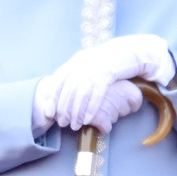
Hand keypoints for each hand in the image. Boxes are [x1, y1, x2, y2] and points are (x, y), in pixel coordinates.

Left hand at [39, 34, 173, 131]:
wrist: (127, 50)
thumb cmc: (106, 61)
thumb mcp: (87, 62)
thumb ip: (74, 73)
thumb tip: (60, 92)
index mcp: (75, 61)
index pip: (57, 81)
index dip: (52, 98)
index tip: (49, 112)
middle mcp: (82, 64)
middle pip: (68, 91)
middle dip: (64, 109)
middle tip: (62, 123)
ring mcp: (95, 69)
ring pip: (81, 95)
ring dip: (76, 113)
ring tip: (75, 125)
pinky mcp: (108, 74)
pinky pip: (97, 94)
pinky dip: (91, 108)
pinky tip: (88, 119)